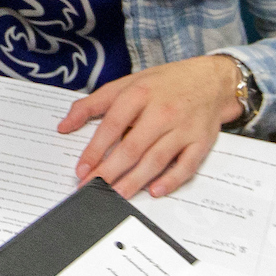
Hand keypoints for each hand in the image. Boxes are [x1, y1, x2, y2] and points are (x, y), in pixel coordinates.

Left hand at [61, 55, 239, 198]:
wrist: (211, 80)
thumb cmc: (164, 84)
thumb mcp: (126, 84)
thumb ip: (92, 104)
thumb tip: (64, 126)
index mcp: (140, 94)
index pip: (112, 125)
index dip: (95, 149)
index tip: (81, 170)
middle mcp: (162, 111)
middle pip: (132, 147)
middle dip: (110, 171)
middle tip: (93, 189)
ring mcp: (183, 128)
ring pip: (156, 159)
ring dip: (134, 180)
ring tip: (116, 195)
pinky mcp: (201, 141)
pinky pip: (186, 165)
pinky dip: (171, 180)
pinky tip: (154, 191)